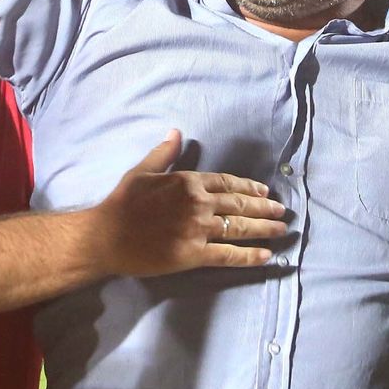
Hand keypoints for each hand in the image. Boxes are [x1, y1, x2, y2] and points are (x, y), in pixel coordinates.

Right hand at [94, 130, 287, 276]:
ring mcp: (198, 229)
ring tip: (282, 230)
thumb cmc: (121, 202)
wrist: (106, 236)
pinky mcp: (194, 254)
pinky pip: (229, 255)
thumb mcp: (142, 170)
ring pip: (240, 228)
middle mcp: (198, 203)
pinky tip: (267, 255)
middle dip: (264, 208)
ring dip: (264, 229)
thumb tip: (175, 132)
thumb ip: (163, 153)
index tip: (264, 192)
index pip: (227, 182)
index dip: (249, 188)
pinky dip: (250, 256)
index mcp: (188, 181)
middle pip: (239, 205)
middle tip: (282, 212)